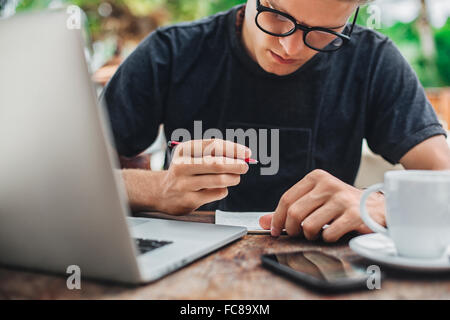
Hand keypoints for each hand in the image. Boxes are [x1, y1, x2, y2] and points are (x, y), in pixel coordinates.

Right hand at [158, 139, 250, 214]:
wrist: (162, 192)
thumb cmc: (186, 170)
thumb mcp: (193, 156)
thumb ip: (216, 153)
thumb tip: (243, 155)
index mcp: (184, 150)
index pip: (213, 146)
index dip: (233, 149)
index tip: (247, 152)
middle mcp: (181, 166)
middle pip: (216, 164)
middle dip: (236, 165)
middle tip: (245, 166)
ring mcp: (184, 185)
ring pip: (219, 180)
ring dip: (233, 178)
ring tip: (235, 178)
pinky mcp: (189, 200)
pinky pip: (216, 193)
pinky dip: (223, 190)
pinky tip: (217, 189)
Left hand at [259, 169, 385, 241]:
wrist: (377, 209)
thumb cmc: (341, 206)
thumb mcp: (315, 202)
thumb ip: (289, 210)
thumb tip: (263, 221)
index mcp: (316, 177)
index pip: (286, 199)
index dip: (277, 218)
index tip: (276, 230)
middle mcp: (328, 184)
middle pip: (295, 213)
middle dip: (292, 229)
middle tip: (297, 235)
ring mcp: (342, 198)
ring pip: (309, 225)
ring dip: (310, 235)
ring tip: (317, 233)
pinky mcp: (354, 214)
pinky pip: (328, 234)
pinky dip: (327, 239)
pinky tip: (333, 233)